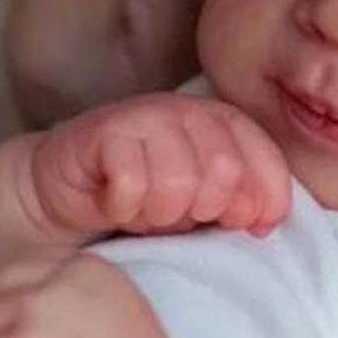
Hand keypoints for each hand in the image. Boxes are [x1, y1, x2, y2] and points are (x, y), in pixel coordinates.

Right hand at [29, 92, 290, 238]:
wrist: (72, 188)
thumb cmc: (145, 197)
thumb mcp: (202, 204)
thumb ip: (238, 205)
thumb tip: (263, 221)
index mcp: (224, 123)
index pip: (266, 160)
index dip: (261, 201)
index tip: (241, 226)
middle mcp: (189, 111)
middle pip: (224, 170)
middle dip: (202, 209)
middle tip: (174, 215)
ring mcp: (146, 116)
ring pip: (177, 181)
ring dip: (159, 213)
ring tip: (143, 210)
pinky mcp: (104, 130)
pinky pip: (132, 185)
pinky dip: (124, 208)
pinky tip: (115, 203)